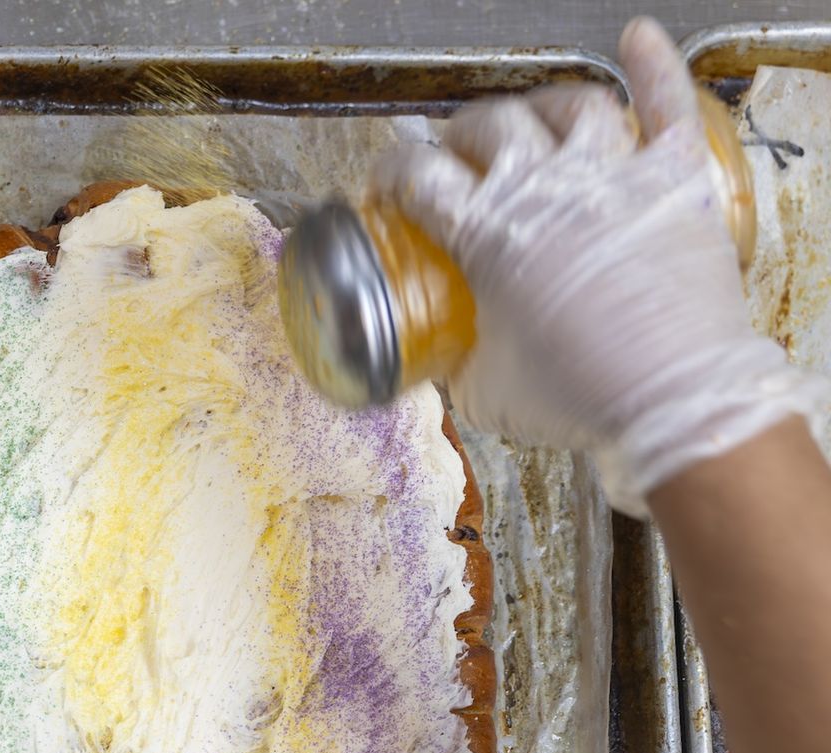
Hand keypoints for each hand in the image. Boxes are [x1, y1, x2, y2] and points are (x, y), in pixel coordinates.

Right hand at [370, 16, 819, 515]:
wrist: (676, 401)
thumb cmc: (580, 398)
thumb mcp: (483, 388)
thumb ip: (452, 359)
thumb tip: (436, 358)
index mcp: (486, 232)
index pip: (417, 173)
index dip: (393, 172)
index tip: (390, 183)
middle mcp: (545, 186)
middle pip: (487, 126)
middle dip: (460, 137)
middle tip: (457, 157)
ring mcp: (613, 174)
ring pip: (568, 104)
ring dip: (540, 106)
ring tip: (531, 120)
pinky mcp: (675, 178)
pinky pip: (665, 102)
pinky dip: (654, 63)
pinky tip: (639, 39)